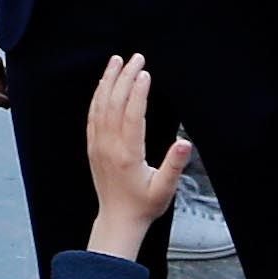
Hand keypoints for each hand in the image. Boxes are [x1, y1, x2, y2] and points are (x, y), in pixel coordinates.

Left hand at [82, 54, 190, 258]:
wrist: (118, 220)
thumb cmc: (144, 205)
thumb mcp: (164, 189)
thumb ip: (174, 165)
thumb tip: (185, 142)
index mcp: (127, 154)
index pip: (132, 115)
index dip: (138, 92)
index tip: (145, 73)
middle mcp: (109, 146)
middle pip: (115, 104)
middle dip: (125, 78)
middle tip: (136, 58)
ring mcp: (98, 145)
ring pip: (100, 106)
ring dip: (108, 81)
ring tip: (116, 60)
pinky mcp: (93, 147)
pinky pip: (92, 116)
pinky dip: (98, 96)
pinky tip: (104, 84)